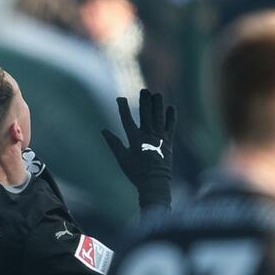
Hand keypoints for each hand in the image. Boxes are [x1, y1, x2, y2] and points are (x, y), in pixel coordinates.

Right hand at [102, 89, 175, 208]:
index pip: (127, 119)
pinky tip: (171, 107)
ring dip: (158, 105)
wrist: (155, 183)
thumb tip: (103, 131)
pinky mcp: (168, 142)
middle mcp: (147, 136)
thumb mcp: (122, 159)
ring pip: (159, 117)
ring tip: (157, 94)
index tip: (120, 98)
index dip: (123, 108)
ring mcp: (159, 138)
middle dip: (144, 101)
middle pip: (145, 114)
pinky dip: (171, 117)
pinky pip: (170, 127)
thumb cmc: (136, 173)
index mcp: (134, 139)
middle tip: (144, 91)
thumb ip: (114, 144)